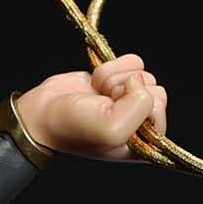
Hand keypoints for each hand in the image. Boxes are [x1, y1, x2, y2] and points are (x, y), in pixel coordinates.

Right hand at [13, 53, 167, 162]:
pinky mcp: (120, 80)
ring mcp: (131, 100)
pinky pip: (132, 61)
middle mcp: (142, 122)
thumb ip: (138, 108)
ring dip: (115, 79)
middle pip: (154, 87)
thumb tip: (138, 81)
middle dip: (125, 89)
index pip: (159, 107)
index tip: (113, 112)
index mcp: (145, 141)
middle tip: (104, 102)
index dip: (134, 103)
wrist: (44, 113)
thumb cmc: (73, 128)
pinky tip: (98, 85)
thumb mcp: (111, 129)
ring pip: (143, 73)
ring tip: (99, 95)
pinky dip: (111, 67)